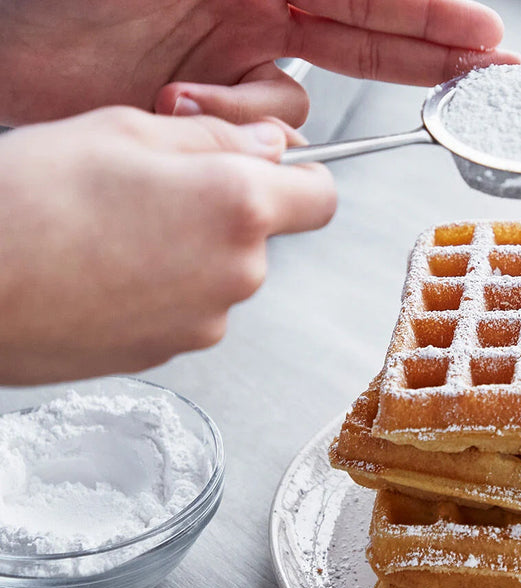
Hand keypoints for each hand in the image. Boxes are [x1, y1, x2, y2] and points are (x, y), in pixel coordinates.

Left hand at [0, 0, 519, 126]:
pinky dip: (224, 140)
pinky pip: (255, 145)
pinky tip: (175, 110)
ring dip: (256, 117)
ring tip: (190, 94)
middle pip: (368, 37)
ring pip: (301, 111)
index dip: (434, 17)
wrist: (0, 49)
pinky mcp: (205, 115)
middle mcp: (255, 10)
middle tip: (488, 73)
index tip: (486, 37)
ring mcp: (231, 62)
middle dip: (426, 56)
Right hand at [0, 107, 335, 383]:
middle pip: (261, 236)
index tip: (276, 169)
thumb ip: (213, 138)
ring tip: (113, 230)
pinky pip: (185, 308)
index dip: (300, 177)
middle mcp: (237, 273)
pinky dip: (159, 289)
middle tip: (151, 189)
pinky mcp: (169, 353)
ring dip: (187, 250)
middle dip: (222, 210)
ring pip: (220, 273)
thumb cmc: (26, 206)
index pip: (321, 197)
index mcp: (239, 209)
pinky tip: (102, 268)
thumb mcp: (123, 131)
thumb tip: (265, 146)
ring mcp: (205, 322)